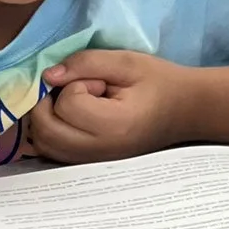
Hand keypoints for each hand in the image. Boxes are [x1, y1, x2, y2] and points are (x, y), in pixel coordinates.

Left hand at [23, 50, 204, 162]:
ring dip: (46, 118)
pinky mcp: (89, 165)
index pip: (68, 104)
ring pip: (43, 145)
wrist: (185, 110)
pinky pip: (52, 153)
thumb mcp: (126, 62)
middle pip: (45, 130)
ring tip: (73, 104)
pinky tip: (70, 118)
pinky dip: (51, 133)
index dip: (76, 84)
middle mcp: (99, 151)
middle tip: (77, 90)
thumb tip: (47, 75)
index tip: (100, 82)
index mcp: (114, 125)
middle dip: (49, 102)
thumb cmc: (159, 82)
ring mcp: (92, 163)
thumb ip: (86, 63)